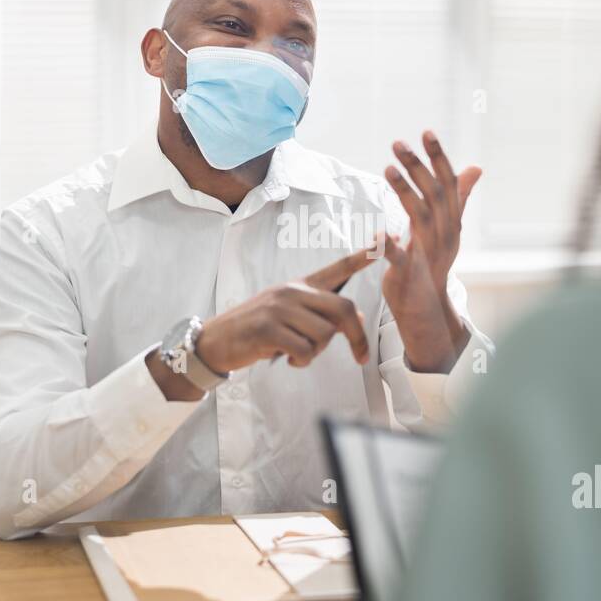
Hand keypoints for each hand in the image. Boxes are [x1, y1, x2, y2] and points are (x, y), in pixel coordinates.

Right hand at [147, 246, 378, 401]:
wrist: (216, 341)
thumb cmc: (258, 330)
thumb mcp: (290, 316)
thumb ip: (321, 314)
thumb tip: (355, 320)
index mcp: (301, 285)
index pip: (338, 268)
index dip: (363, 256)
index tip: (385, 239)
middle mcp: (292, 291)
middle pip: (343, 309)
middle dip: (357, 337)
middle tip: (361, 357)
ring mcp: (279, 308)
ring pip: (324, 335)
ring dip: (316, 353)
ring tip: (297, 352)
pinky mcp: (268, 328)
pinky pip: (304, 350)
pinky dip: (300, 361)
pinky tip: (286, 358)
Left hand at [381, 130, 481, 372]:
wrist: (427, 306)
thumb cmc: (434, 261)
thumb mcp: (449, 226)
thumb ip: (459, 196)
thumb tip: (476, 167)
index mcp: (450, 220)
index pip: (448, 182)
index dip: (439, 157)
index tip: (427, 131)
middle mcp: (444, 233)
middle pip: (433, 193)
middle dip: (417, 165)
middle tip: (398, 142)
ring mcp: (428, 252)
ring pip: (420, 217)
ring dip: (405, 191)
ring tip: (388, 169)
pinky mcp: (409, 272)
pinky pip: (400, 257)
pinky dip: (389, 246)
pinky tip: (377, 233)